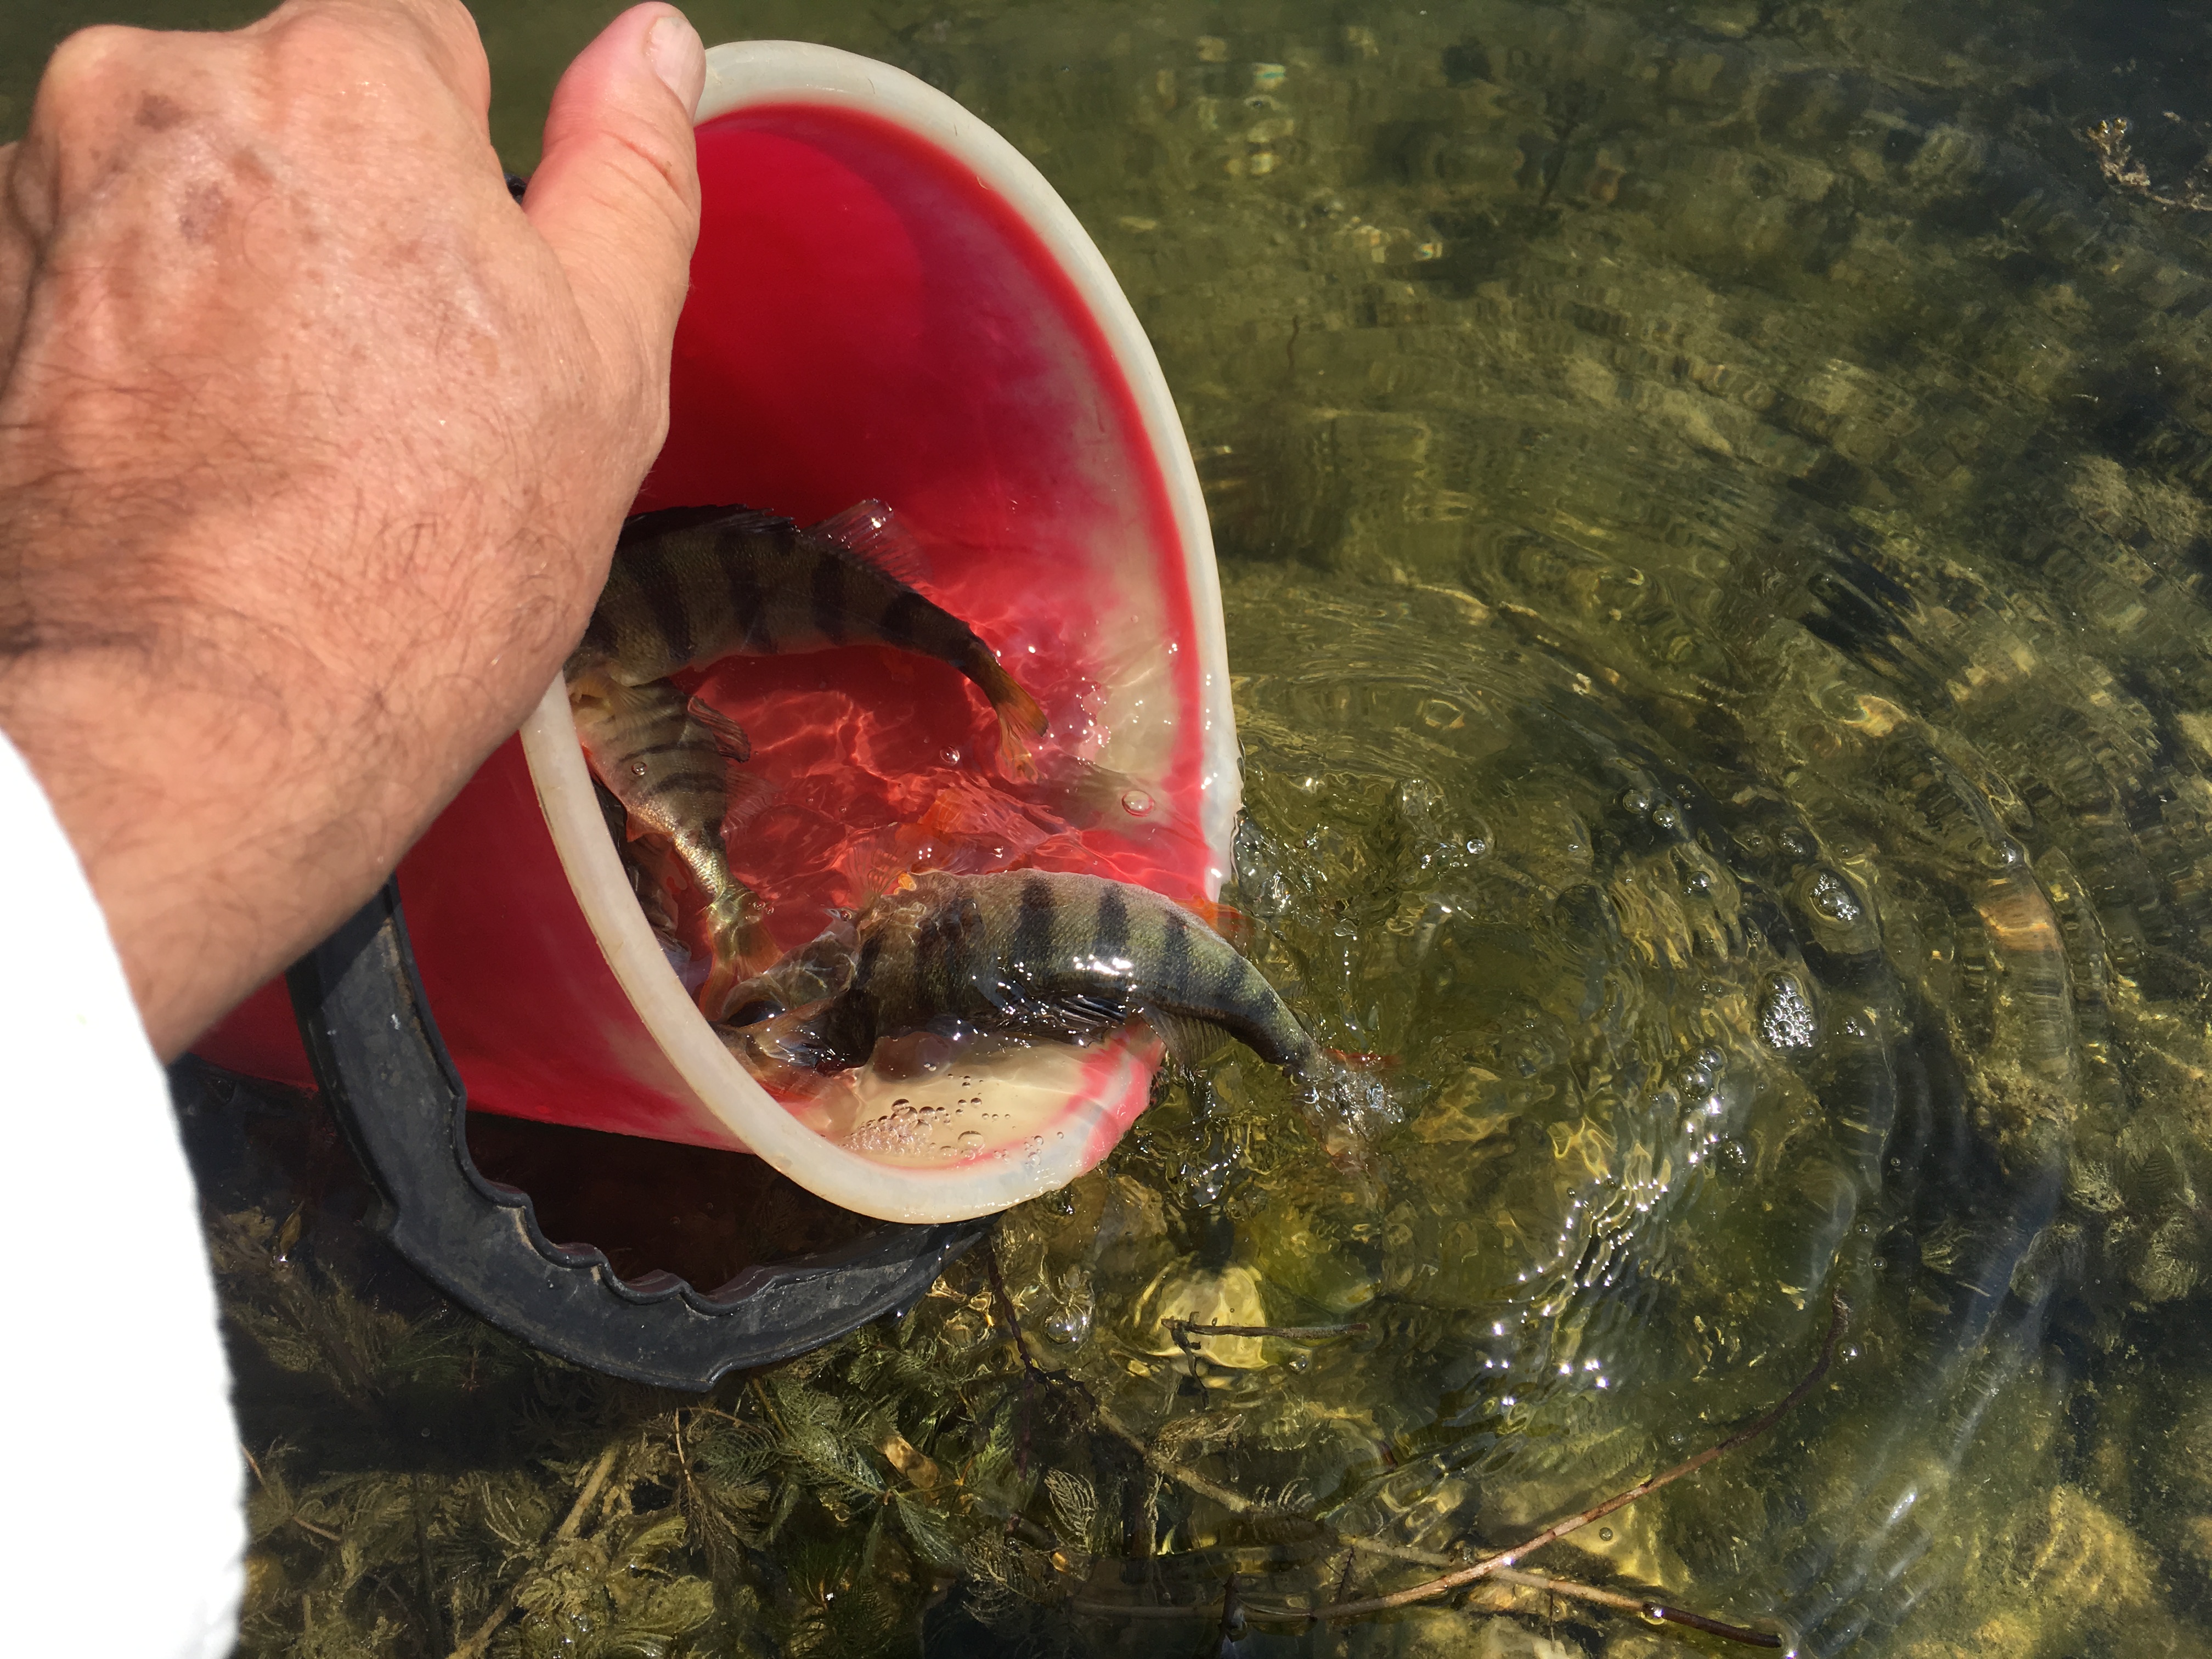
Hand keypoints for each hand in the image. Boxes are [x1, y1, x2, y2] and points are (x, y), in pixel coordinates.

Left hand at [0, 0, 703, 1055]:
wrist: (209, 718)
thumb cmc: (423, 555)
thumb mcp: (608, 361)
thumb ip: (632, 173)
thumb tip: (651, 48)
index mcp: (344, 79)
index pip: (423, 54)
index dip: (464, 191)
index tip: (468, 308)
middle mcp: (165, 94)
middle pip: (289, 121)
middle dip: (339, 222)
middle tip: (387, 392)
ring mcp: (47, 196)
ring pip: (185, 197)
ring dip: (231, 278)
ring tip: (285, 439)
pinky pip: (87, 278)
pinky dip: (132, 339)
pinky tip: (193, 454)